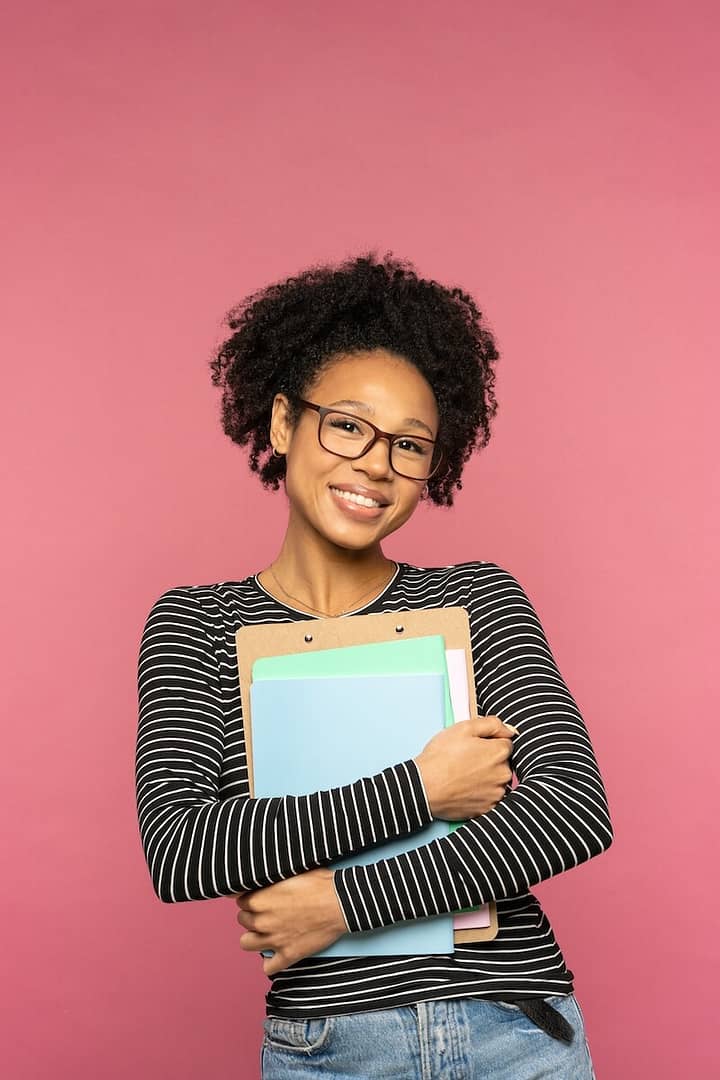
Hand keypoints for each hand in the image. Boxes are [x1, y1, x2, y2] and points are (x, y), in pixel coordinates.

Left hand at [233, 868, 347, 975]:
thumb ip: (270, 877)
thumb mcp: (290, 870)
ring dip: (254, 937)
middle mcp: (262, 921)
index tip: (260, 897)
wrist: (340, 902)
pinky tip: (276, 953)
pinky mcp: (288, 955)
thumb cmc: (319, 883)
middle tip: (267, 911)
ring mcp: (274, 940)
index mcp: (260, 899)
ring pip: (246, 943)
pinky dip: (270, 962)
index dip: (251, 898)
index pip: (240, 900)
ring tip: (266, 931)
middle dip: (252, 915)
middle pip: (242, 920)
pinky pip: (268, 967)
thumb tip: (260, 874)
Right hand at [414, 714, 517, 819]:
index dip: (489, 742)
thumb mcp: (463, 728)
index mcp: (499, 752)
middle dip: (489, 759)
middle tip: (466, 760)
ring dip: (486, 777)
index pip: (506, 743)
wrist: (424, 787)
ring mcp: (496, 794)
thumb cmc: (440, 756)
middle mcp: (503, 774)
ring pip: (497, 780)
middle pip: (503, 763)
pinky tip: (466, 788)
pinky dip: (481, 793)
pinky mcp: (487, 808)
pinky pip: (490, 797)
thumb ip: (491, 724)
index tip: (474, 746)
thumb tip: (510, 730)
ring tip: (464, 775)